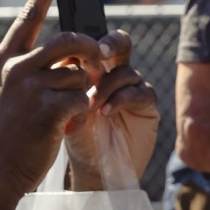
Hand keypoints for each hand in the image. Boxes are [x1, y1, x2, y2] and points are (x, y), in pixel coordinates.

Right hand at [0, 0, 101, 200]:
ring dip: (81, 90)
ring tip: (65, 107)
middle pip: (68, 39)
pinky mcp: (48, 110)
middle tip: (97, 58)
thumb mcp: (2, 91)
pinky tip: (66, 122)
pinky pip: (82, 98)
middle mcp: (15, 68)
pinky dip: (82, 110)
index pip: (28, 15)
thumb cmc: (2, 134)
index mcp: (3, 59)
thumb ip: (26, 68)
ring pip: (79, 72)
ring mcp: (30, 88)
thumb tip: (65, 54)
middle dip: (90, 48)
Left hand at [64, 29, 159, 188]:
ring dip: (107, 86)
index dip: (86, 42)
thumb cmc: (74, 134)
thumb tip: (62, 55)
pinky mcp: (147, 104)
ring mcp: (132, 87)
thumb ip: (65, 80)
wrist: (91, 167)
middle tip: (99, 53)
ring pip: (125, 71)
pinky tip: (106, 112)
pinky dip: (121, 99)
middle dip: (110, 43)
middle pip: (120, 43)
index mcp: (93, 67)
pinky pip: (139, 91)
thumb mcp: (62, 104)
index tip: (74, 52)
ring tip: (91, 105)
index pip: (94, 43)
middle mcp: (114, 72)